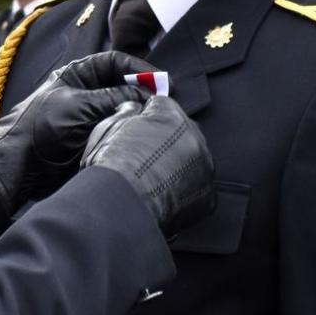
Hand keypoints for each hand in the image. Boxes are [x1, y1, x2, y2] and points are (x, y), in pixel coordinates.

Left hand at [0, 50, 157, 209]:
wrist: (21, 164)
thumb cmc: (40, 126)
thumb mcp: (80, 105)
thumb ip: (115, 97)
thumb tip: (145, 95)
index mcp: (78, 74)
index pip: (115, 62)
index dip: (138, 69)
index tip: (160, 80)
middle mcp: (86, 92)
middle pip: (122, 86)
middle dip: (142, 92)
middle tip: (163, 103)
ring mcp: (90, 116)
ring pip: (122, 110)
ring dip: (137, 113)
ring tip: (156, 119)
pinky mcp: (93, 138)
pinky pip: (117, 130)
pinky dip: (130, 131)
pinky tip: (142, 135)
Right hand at [81, 97, 215, 235]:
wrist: (120, 208)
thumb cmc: (110, 168)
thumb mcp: (107, 129)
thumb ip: (125, 112)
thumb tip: (133, 108)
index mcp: (168, 115)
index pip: (161, 106)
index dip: (146, 119)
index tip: (137, 132)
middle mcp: (193, 136)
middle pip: (182, 132)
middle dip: (166, 142)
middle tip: (143, 160)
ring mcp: (204, 166)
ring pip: (193, 159)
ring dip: (178, 166)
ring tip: (152, 181)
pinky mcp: (208, 195)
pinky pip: (198, 188)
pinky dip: (184, 192)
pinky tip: (163, 196)